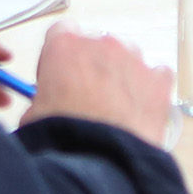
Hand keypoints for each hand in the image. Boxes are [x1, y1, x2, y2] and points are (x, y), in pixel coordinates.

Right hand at [24, 26, 172, 144]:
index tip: (59, 76)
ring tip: (116, 108)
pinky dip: (149, 89)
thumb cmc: (64, 134)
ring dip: (121, 75)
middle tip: (88, 97)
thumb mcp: (34, 113)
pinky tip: (139, 110)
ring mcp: (133, 59)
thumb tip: (46, 108)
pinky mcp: (158, 80)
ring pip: (127, 58)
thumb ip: (42, 98)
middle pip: (97, 45)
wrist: (100, 160)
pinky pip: (156, 76)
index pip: (62, 33)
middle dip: (93, 67)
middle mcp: (101, 43)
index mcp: (64, 44)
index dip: (60, 56)